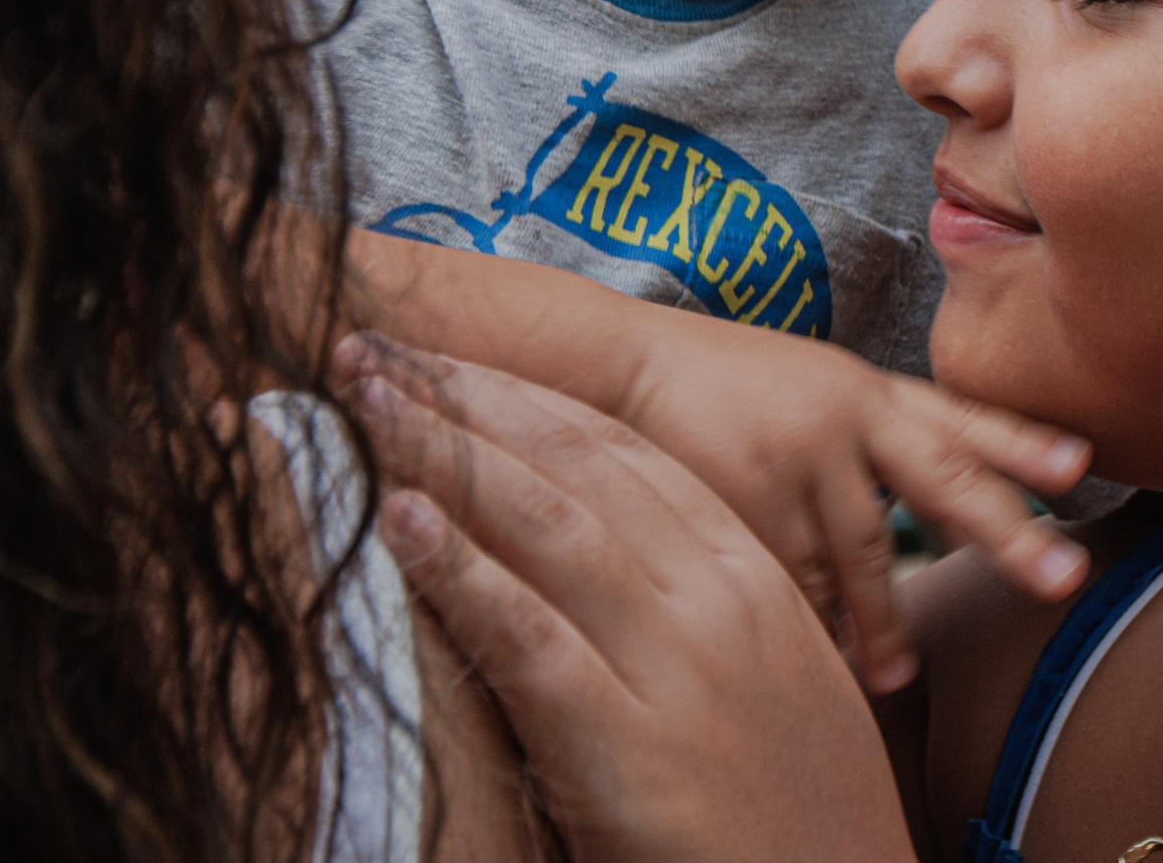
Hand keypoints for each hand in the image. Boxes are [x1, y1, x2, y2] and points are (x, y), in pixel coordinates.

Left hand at [346, 340, 920, 862]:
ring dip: (442, 449)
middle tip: (379, 346)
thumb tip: (616, 567)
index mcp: (752, 577)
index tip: (454, 356)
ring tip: (364, 399)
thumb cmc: (798, 816)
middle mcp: (716, 599)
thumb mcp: (776, 685)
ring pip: (544, 521)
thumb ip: (706, 615)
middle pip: (575, 462)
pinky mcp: (626, 745)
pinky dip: (458, 569)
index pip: (626, 451)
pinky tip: (398, 519)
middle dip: (469, 395)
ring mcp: (675, 666)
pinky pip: (526, 633)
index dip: (529, 395)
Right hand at [349, 232, 1092, 691]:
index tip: (1082, 463)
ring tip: (898, 676)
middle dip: (1011, 534)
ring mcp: (801, 462)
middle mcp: (849, 417)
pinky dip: (805, 625)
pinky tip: (818, 661)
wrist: (606, 367)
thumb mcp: (806, 387)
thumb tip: (943, 496)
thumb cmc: (714, 386)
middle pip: (947, 481)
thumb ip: (872, 430)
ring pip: (864, 558)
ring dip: (885, 625)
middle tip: (1065, 578)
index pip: (960, 416)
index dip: (1022, 443)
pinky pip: (791, 584)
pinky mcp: (747, 504)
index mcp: (866, 388)